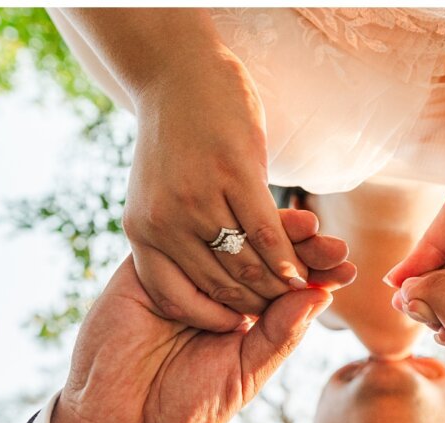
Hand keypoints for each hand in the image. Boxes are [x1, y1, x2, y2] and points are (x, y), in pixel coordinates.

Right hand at [50, 236, 355, 422]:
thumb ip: (277, 338)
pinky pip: (180, 248)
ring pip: (227, 243)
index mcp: (247, 312)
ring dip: (267, 232)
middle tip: (333, 242)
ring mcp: (182, 274)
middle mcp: (218, 287)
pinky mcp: (144, 270)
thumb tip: (319, 299)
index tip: (346, 265)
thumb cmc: (187, 406)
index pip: (285, 280)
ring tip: (305, 226)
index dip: (315, 271)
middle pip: (263, 253)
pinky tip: (240, 243)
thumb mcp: (243, 376)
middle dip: (301, 246)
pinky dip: (211, 246)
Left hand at [123, 47, 310, 331]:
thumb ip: (180, 240)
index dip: (213, 317)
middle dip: (256, 305)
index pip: (177, 298)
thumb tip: (218, 285)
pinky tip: (302, 272)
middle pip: (219, 284)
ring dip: (276, 287)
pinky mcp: (233, 175)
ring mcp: (199, 199)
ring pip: (246, 264)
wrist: (179, 76)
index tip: (241, 324)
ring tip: (298, 296)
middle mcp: (165, 222)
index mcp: (142, 232)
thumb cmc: (177, 141)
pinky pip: (266, 234)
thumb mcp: (160, 198)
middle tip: (284, 314)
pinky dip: (287, 260)